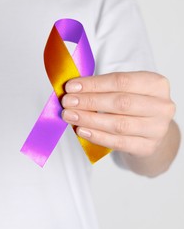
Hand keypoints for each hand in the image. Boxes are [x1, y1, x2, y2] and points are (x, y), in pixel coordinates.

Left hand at [61, 71, 175, 157]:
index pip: (121, 81)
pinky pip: (118, 142)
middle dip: (89, 101)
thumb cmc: (133, 105)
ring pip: (118, 124)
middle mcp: (162, 106)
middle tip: (67, 102)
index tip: (71, 86)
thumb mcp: (124, 90)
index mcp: (156, 84)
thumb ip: (101, 87)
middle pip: (120, 102)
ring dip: (89, 119)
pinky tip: (82, 130)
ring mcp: (157, 129)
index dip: (93, 84)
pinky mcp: (148, 147)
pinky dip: (97, 136)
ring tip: (69, 116)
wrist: (150, 131)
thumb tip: (72, 89)